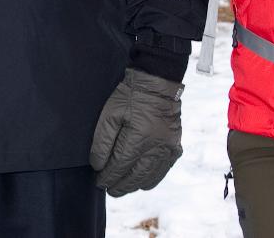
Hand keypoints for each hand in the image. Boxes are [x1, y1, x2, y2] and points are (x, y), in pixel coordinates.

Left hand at [91, 69, 182, 195]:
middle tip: (109, 190)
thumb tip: (98, 165)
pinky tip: (141, 181)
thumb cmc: (130, 96)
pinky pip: (163, 171)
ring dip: (135, 185)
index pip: (120, 166)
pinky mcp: (175, 147)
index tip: (99, 182)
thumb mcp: (110, 114)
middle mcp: (156, 147)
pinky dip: (151, 179)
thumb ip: (102, 141)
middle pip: (135, 176)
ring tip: (122, 187)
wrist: (158, 84)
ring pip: (150, 177)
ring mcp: (168, 149)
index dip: (108, 177)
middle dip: (120, 186)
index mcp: (139, 137)